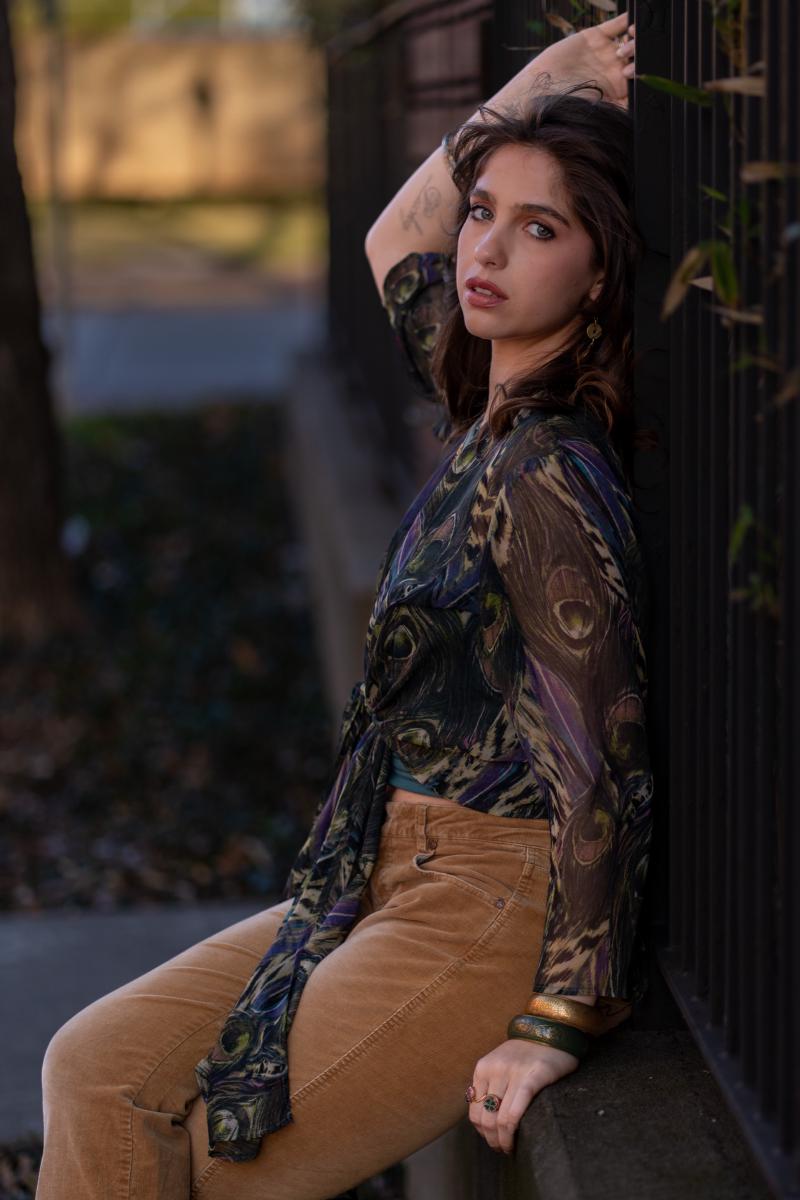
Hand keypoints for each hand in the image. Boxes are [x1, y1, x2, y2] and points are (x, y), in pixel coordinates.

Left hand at [467, 1037, 580, 1155]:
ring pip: (498, 1120)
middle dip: (492, 1140)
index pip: (474, 1110)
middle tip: (502, 1149)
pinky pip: (515, 1112)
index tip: (493, 1140)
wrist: (551, 1029)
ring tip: (510, 1147)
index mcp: (483, 1068)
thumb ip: (492, 1085)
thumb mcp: (501, 1064)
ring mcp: (512, 1073)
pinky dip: (512, 1133)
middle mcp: (494, 1069)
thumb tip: (486, 1121)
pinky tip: (517, 1142)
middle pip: (484, 1118)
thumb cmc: (528, 1053)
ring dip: (502, 1141)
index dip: (482, 1132)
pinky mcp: (531, 1077)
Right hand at [535, 10, 635, 109]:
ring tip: (623, 51)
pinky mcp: (596, 37)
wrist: (540, 87)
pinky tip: (631, 25)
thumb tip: (640, 115)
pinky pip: (617, 25)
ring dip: (633, 43)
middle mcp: (614, 70)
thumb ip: (618, 109)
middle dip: (639, 59)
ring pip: (631, 41)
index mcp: (616, 89)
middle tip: (626, 68)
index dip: (644, 75)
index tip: (636, 78)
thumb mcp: (597, 111)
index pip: (639, 79)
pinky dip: (627, 21)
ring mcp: (606, 52)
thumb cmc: (565, 104)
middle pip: (638, 58)